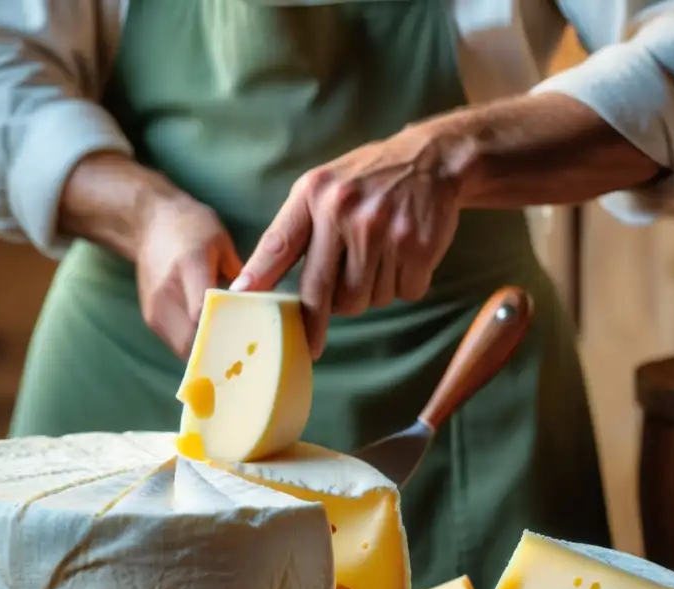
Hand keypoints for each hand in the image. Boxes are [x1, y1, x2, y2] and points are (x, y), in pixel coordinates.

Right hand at [135, 195, 242, 357]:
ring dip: (207, 352)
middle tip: (246, 352)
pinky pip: (176, 344)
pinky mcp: (150, 319)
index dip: (226, 331)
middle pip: (193, 339)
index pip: (203, 312)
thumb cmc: (191, 227)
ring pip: (183, 349)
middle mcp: (166, 293)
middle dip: (219, 349)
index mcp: (188, 267)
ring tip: (232, 349)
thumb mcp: (222, 243)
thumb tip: (261, 307)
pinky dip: (196, 346)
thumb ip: (240, 276)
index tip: (251, 339)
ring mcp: (154, 309)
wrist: (148, 223)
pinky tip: (214, 340)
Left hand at [231, 125, 470, 358]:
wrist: (432, 159)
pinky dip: (401, 287)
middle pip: (322, 291)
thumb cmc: (364, 183)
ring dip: (366, 294)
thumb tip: (253, 285)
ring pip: (363, 300)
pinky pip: (401, 294)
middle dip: (314, 324)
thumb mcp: (321, 189)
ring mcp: (384, 229)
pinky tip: (401, 259)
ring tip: (374, 262)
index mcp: (314, 194)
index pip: (279, 244)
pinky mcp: (418, 246)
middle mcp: (345, 210)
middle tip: (311, 345)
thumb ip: (290, 231)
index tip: (241, 299)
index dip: (259, 275)